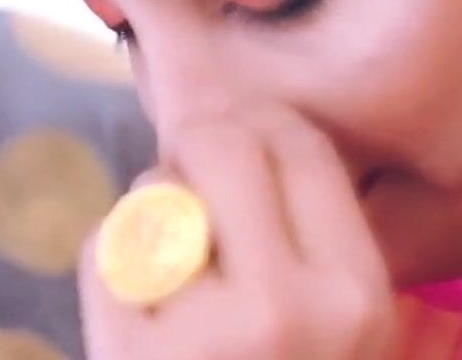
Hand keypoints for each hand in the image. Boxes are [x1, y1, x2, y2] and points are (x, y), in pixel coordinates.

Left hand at [81, 105, 396, 359]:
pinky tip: (139, 313)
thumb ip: (303, 240)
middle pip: (220, 142)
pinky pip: (101, 252)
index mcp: (359, 296)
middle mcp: (291, 308)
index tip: (234, 137)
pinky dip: (110, 268)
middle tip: (187, 184)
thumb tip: (240, 128)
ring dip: (149, 214)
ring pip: (150, 192)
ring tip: (173, 275)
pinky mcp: (129, 357)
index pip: (301, 144)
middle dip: (194, 150)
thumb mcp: (341, 330)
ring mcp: (204, 335)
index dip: (257, 124)